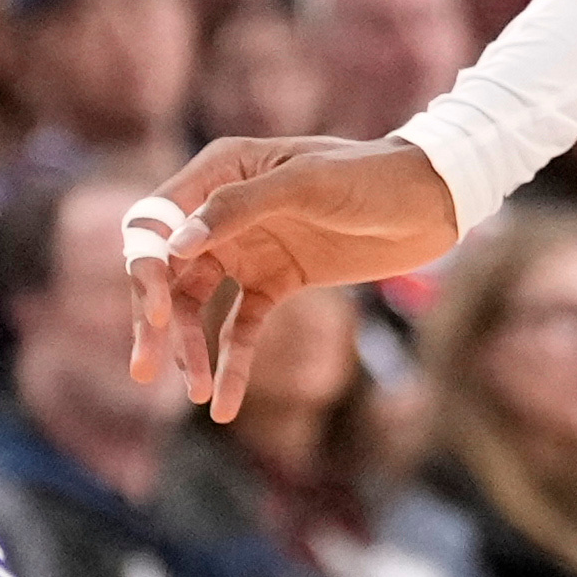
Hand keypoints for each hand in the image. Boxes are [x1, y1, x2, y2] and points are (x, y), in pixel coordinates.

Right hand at [130, 137, 461, 416]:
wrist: (431, 201)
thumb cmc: (370, 175)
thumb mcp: (306, 184)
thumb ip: (238, 209)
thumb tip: (175, 246)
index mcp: (219, 171)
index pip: (156, 221)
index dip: (146, 266)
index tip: (157, 314)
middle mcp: (222, 211)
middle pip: (168, 270)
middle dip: (154, 320)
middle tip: (144, 369)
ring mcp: (248, 249)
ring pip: (197, 306)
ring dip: (190, 349)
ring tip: (194, 392)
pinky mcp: (276, 282)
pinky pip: (240, 328)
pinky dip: (231, 364)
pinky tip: (224, 405)